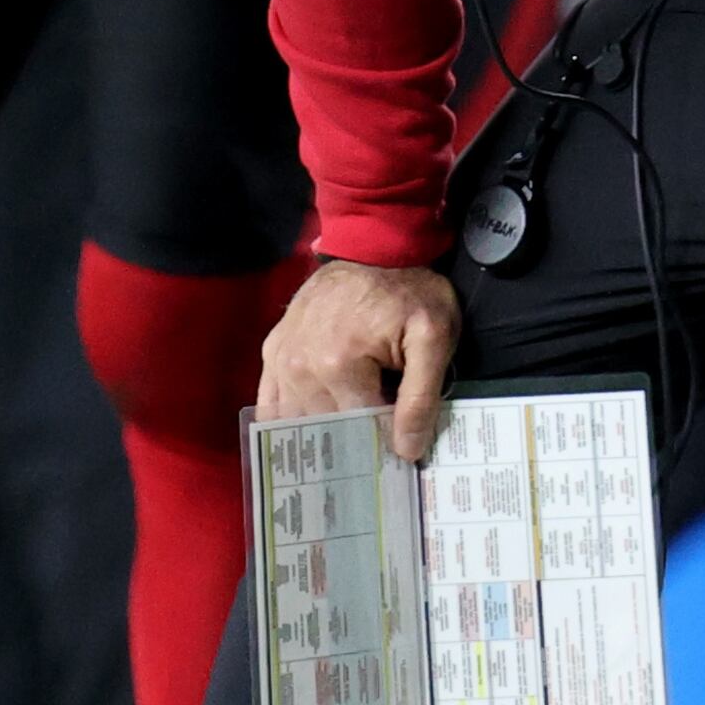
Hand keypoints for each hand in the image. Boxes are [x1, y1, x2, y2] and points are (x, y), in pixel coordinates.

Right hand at [259, 259, 462, 461]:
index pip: (360, 432)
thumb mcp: (433, 338)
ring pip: (297, 422)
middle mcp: (300, 367)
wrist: (374, 246)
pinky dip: (286, 422)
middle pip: (327, 429)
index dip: (383, 446)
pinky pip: (270, 402)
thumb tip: (406, 451)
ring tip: (341, 453)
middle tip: (373, 456)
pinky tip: (300, 440)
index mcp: (339, 367)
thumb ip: (420, 397)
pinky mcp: (273, 350)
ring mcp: (281, 359)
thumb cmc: (409, 291)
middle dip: (352, 444)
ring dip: (319, 438)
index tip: (398, 458)